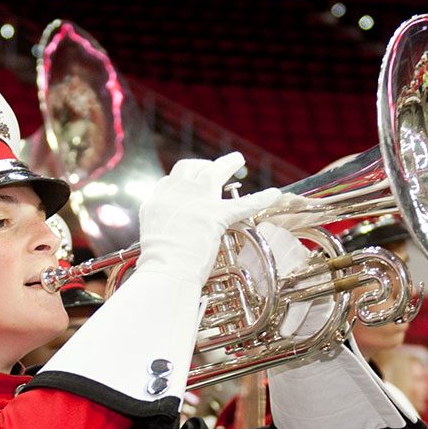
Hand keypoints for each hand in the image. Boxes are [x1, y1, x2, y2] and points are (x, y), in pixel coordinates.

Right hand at [136, 152, 279, 285]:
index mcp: (157, 201)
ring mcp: (196, 201)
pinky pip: (243, 203)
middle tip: (215, 167)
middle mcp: (174, 193)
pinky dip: (261, 199)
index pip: (170, 183)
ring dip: (227, 163)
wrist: (165, 268)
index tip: (191, 185)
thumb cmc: (158, 264)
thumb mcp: (153, 240)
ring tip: (237, 159)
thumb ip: (164, 231)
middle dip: (202, 165)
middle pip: (189, 168)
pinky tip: (274, 194)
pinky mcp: (216, 214)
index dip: (183, 183)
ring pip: (213, 171)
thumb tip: (171, 238)